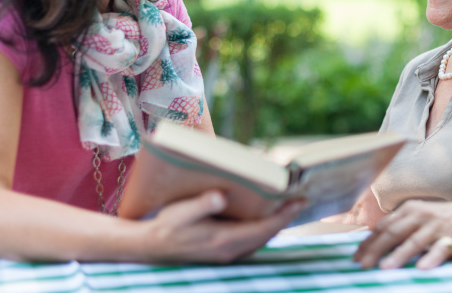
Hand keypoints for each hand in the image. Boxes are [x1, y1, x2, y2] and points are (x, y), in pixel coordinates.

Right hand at [141, 190, 304, 262]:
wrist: (150, 248)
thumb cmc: (165, 226)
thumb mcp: (179, 212)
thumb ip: (201, 205)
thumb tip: (220, 196)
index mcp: (223, 239)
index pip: (263, 229)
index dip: (283, 216)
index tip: (300, 201)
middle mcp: (229, 251)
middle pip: (267, 236)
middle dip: (284, 219)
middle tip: (301, 200)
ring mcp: (227, 254)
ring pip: (260, 241)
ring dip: (275, 225)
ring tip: (288, 207)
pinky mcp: (223, 253)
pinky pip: (251, 242)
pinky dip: (262, 230)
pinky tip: (264, 218)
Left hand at [353, 200, 451, 269]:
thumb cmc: (442, 219)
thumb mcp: (418, 216)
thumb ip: (399, 226)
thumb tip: (374, 242)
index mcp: (409, 209)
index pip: (383, 226)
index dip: (369, 241)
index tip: (356, 256)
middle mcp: (420, 215)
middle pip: (393, 233)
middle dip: (376, 250)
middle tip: (363, 264)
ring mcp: (436, 226)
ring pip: (413, 242)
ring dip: (398, 255)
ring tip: (385, 268)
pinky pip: (440, 249)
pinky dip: (431, 258)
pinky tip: (422, 268)